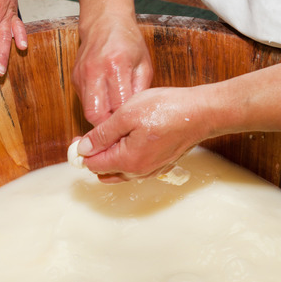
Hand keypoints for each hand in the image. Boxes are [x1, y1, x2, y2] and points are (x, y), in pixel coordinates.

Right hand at [72, 14, 152, 124]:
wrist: (104, 21)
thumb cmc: (129, 42)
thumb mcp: (144, 65)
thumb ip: (141, 91)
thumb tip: (137, 116)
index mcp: (116, 66)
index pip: (118, 107)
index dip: (126, 122)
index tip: (133, 129)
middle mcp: (95, 72)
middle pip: (96, 115)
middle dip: (109, 126)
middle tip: (121, 128)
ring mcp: (82, 75)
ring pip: (87, 111)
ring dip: (101, 118)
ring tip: (115, 119)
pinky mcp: (75, 78)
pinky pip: (84, 101)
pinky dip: (95, 106)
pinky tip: (106, 104)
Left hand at [76, 86, 209, 182]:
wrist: (202, 112)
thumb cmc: (167, 109)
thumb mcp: (127, 114)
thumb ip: (102, 134)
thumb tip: (84, 148)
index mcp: (128, 161)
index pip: (93, 164)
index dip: (81, 152)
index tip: (78, 138)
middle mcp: (139, 171)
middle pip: (105, 171)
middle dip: (94, 157)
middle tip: (91, 136)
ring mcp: (152, 170)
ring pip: (120, 171)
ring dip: (109, 158)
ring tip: (109, 135)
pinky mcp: (161, 164)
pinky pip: (135, 168)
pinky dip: (125, 158)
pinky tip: (128, 140)